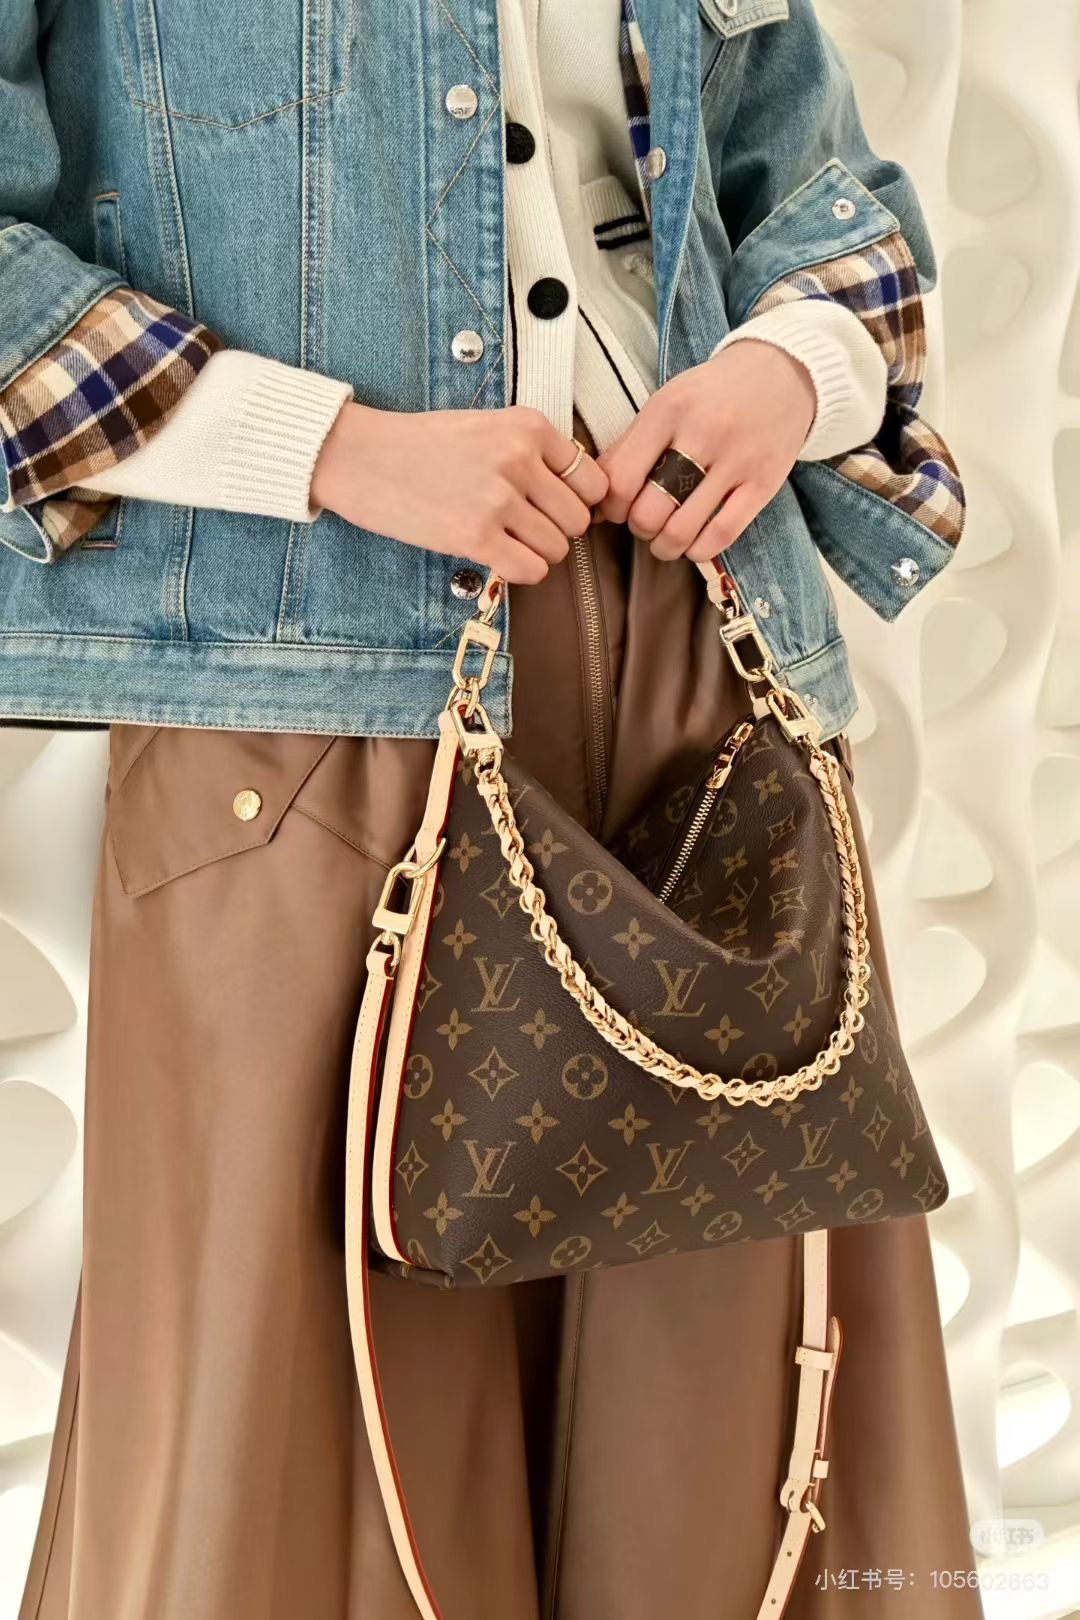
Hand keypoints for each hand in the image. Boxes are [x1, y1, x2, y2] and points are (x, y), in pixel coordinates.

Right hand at [311, 402, 606, 584]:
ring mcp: (498, 499)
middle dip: (557, 530)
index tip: (553, 508)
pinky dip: (522, 571)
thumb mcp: (487, 427)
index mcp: (529, 426)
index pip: (592, 480)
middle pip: (578, 519)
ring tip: (506, 540)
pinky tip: (499, 557)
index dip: (577, 500)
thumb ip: (533, 452)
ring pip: (558, 548)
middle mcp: (520, 459)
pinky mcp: (475, 536)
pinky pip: (532, 571)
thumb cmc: (421, 446)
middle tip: (525, 528)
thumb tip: (579, 495)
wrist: (359, 457)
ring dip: (537, 552)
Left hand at [595, 340, 815, 561]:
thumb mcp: (667, 403)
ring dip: (665, 547)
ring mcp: (737, 460)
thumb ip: (628, 446)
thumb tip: (594, 498)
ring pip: (682, 530)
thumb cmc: (713, 394)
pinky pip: (722, 535)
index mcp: (668, 410)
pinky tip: (694, 544)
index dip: (611, 508)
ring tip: (665, 539)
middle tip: (645, 522)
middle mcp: (702, 433)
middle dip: (639, 528)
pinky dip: (699, 551)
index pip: (621, 479)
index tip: (616, 510)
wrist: (783, 374)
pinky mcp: (764, 483)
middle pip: (649, 511)